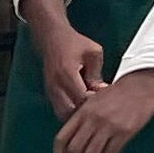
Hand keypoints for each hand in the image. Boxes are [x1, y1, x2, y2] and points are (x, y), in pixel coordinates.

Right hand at [24, 0, 107, 121]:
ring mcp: (50, 91)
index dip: (94, 102)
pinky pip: (59, 110)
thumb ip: (96, 74)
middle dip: (85, 112)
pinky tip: (81, 105)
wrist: (52, 38)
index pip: (81, 99)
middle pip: (70, 112)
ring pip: (63, 115)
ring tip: (89, 106)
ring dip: (77, 114)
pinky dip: (70, 112)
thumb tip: (102, 92)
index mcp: (67, 74)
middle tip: (97, 105)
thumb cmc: (74, 43)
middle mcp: (55, 85)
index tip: (104, 98)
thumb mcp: (93, 52)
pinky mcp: (49, 94)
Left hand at [53, 67, 153, 152]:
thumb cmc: (116, 93)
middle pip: (75, 150)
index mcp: (82, 112)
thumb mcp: (93, 100)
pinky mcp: (124, 131)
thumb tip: (72, 141)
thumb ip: (81, 117)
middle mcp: (93, 119)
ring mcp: (108, 125)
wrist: (139, 84)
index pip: (62, 137)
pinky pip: (111, 152)